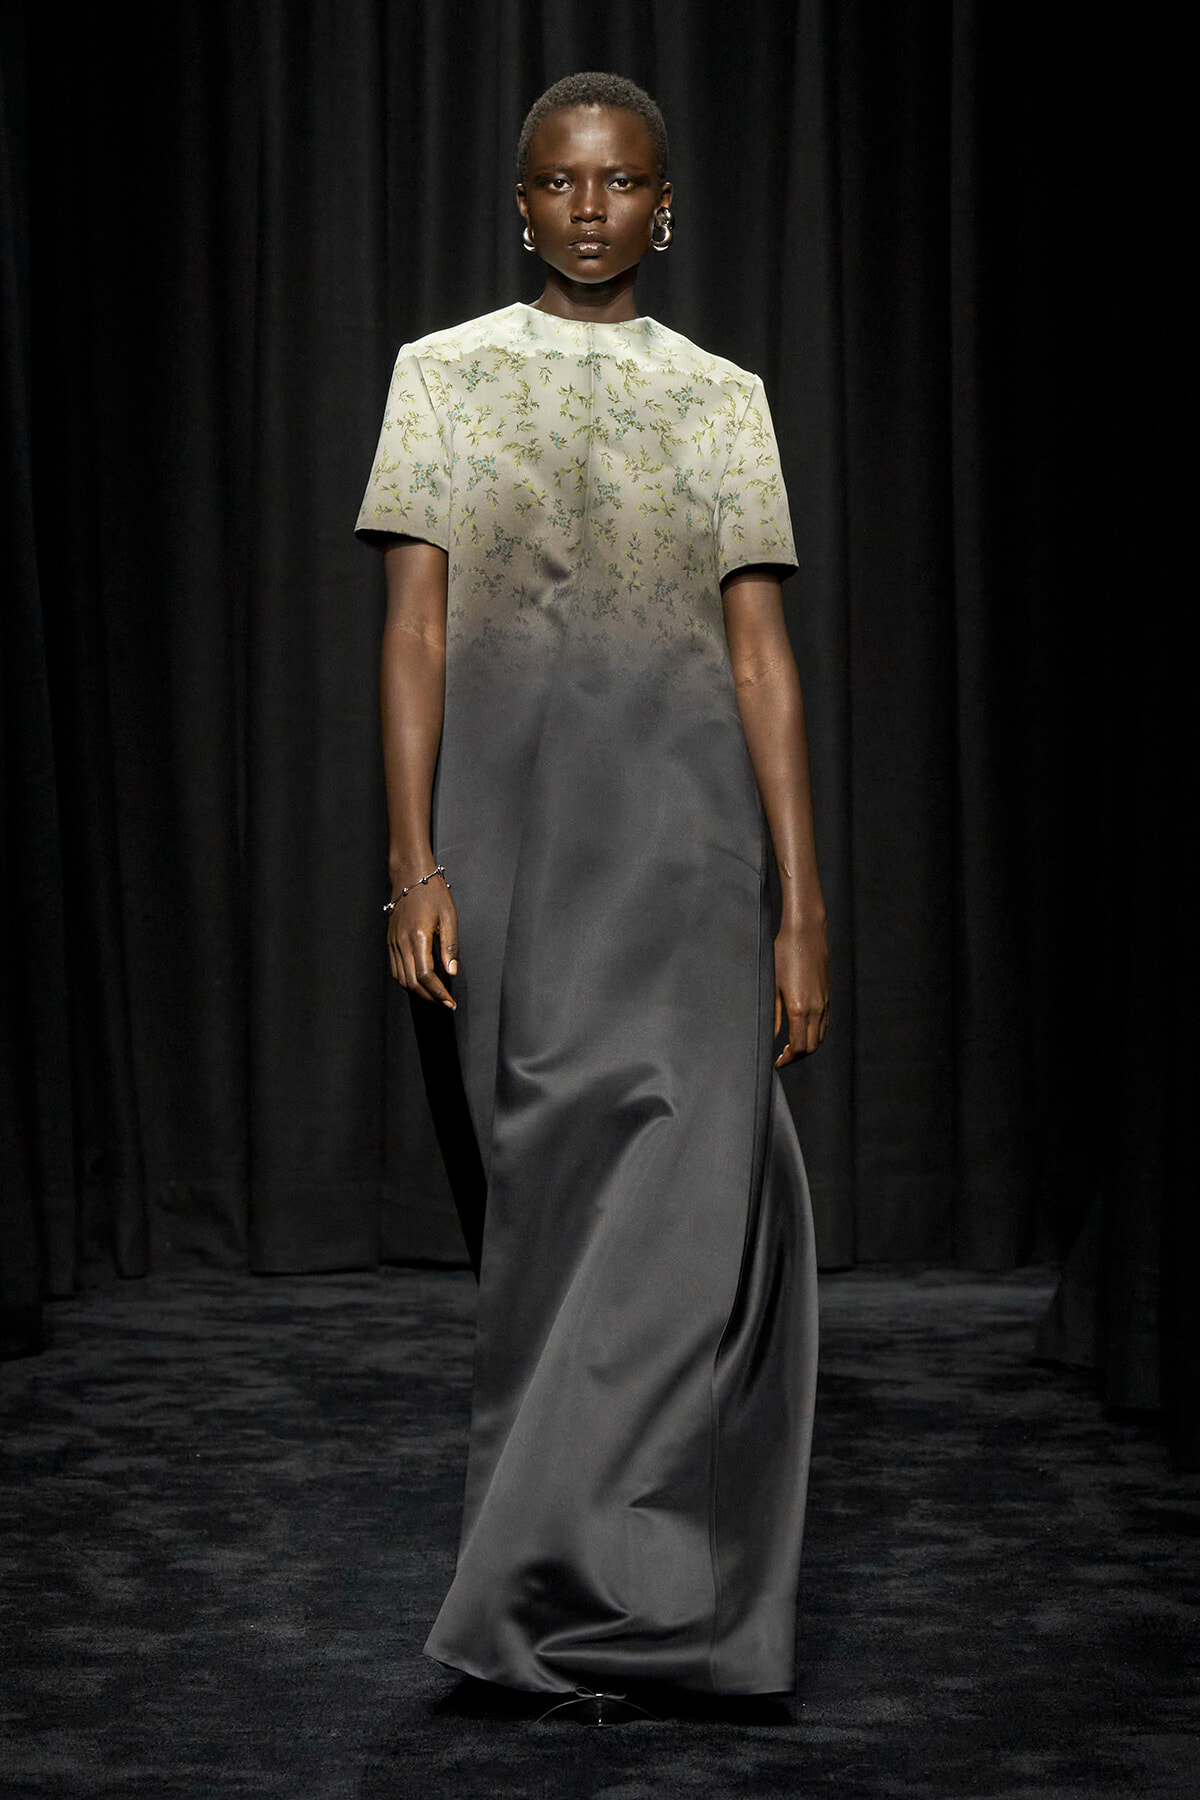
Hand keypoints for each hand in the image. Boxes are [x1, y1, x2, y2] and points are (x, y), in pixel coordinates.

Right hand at [386, 874, 458, 1007]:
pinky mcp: (390, 941)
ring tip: (434, 996)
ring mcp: (393, 943)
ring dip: (417, 992)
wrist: (410, 876)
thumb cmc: (433, 893)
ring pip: (401, 978)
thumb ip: (451, 946)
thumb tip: (452, 971)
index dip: (438, 993)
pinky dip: (406, 981)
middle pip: (411, 982)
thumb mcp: (449, 917)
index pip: (426, 975)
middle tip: (445, 1003)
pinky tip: (419, 983)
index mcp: (418, 937)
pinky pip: (395, 969)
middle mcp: (402, 943)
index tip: (450, 1002)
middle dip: (429, 997)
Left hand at [773, 915, 828, 1065]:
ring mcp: (824, 1002)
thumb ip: (774, 1013)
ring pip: (820, 1036)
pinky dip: (815, 1033)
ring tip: (791, 1046)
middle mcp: (816, 1008)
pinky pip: (825, 1023)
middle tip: (781, 1057)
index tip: (776, 1062)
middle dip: (797, 1056)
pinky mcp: (828, 995)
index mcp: (799, 1008)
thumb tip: (772, 1035)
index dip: (787, 1059)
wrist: (805, 933)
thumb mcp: (771, 984)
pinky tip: (802, 1029)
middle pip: (811, 1046)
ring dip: (807, 1045)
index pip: (798, 1046)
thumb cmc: (783, 954)